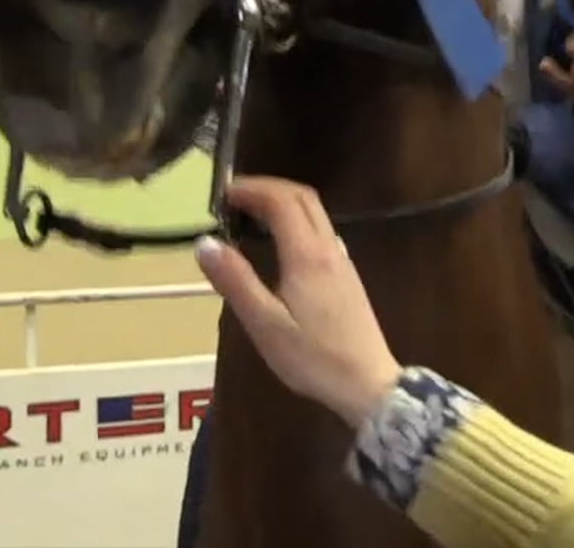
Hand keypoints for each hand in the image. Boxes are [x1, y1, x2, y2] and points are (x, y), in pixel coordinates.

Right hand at [194, 177, 400, 429]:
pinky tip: (281, 248)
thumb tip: (205, 242)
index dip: (252, 189)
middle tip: (234, 199)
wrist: (368, 384)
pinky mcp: (348, 278)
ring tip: (251, 218)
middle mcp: (329, 250)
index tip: (222, 194)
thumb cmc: (313, 358)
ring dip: (283, 204)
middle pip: (303, 199)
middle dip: (268, 189)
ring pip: (316, 214)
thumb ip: (235, 281)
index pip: (282, 201)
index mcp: (307, 256)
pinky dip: (297, 223)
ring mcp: (343, 262)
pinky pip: (321, 233)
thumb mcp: (265, 325)